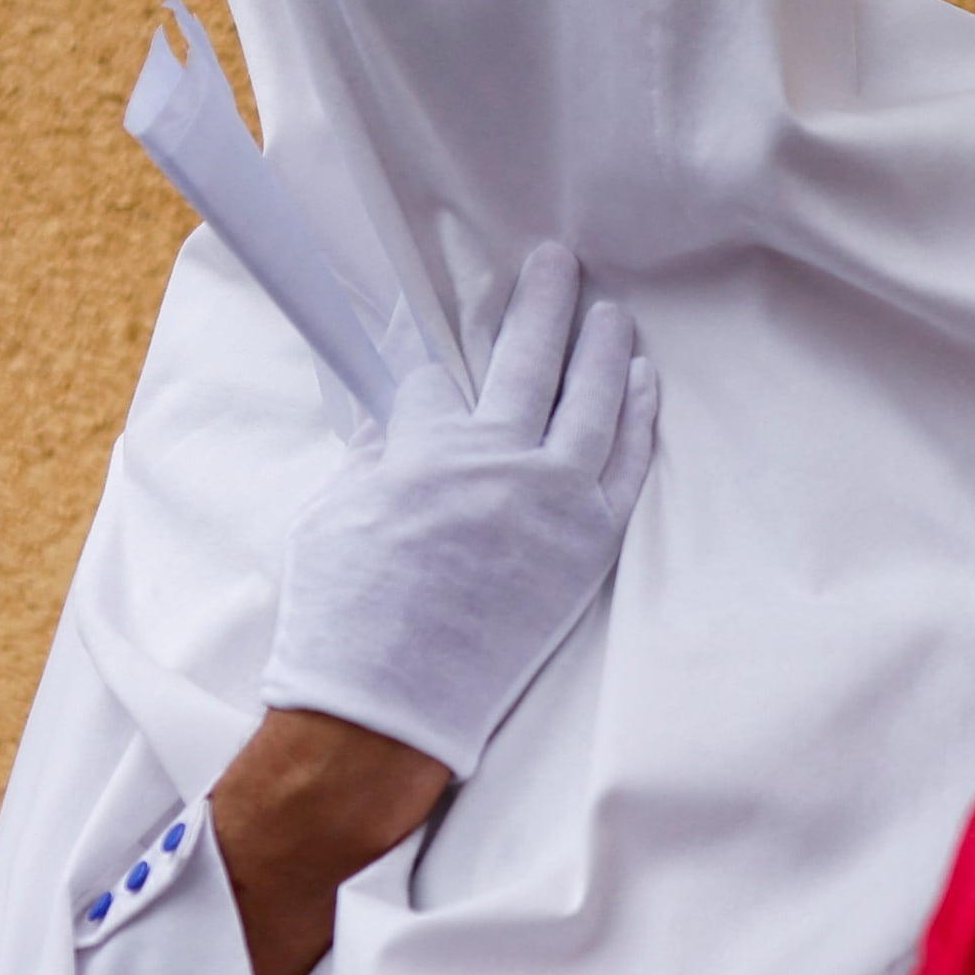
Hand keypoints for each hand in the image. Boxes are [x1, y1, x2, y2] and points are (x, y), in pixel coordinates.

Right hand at [257, 242, 658, 775]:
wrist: (386, 714)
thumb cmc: (342, 618)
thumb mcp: (333, 517)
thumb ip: (376, 463)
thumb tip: (399, 433)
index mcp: (426, 448)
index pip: (432, 377)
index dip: (427, 362)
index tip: (430, 346)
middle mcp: (499, 462)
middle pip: (528, 358)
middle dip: (542, 301)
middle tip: (557, 260)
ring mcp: (552, 503)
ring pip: (593, 401)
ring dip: (603, 347)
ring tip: (610, 312)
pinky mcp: (587, 548)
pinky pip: (627, 465)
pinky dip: (638, 418)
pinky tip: (641, 382)